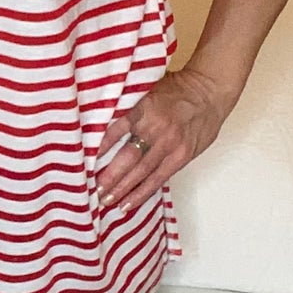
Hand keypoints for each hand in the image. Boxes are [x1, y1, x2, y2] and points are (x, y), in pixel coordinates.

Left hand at [94, 68, 235, 212]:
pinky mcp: (182, 156)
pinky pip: (158, 179)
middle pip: (127, 157)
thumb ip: (127, 106)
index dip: (99, 148)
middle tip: (93, 190)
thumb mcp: (147, 89)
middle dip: (109, 177)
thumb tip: (96, 121)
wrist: (209, 93)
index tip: (83, 162)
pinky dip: (142, 192)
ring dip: (122, 189)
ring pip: (142, 173)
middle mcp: (156, 128)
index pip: (115, 130)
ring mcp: (170, 145)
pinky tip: (128, 203)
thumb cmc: (175, 89)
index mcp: (143, 108)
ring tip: (105, 201)